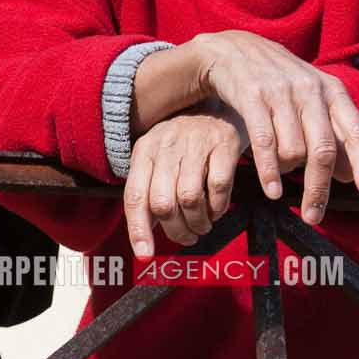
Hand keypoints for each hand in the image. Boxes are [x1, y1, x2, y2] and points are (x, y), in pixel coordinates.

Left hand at [124, 108, 248, 259]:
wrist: (219, 104)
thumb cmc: (186, 143)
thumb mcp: (161, 159)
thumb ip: (150, 191)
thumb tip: (145, 235)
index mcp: (145, 150)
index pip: (134, 196)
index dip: (138, 230)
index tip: (145, 254)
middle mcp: (166, 144)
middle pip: (162, 203)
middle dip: (176, 230)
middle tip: (188, 236)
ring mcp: (195, 142)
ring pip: (189, 199)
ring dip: (198, 222)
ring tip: (203, 225)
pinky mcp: (224, 143)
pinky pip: (218, 187)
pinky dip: (218, 207)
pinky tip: (218, 209)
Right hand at [190, 30, 358, 223]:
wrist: (231, 49)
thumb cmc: (277, 82)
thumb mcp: (310, 101)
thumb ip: (332, 135)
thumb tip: (350, 177)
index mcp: (332, 90)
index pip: (357, 130)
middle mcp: (311, 89)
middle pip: (324, 149)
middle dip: (319, 188)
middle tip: (315, 216)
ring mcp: (281, 92)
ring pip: (294, 150)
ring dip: (288, 175)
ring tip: (280, 183)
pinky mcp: (253, 96)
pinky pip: (266, 143)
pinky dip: (270, 172)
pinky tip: (272, 192)